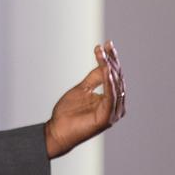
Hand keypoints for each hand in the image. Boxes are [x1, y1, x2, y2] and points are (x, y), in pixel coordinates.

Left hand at [44, 41, 126, 158]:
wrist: (57, 131)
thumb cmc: (68, 113)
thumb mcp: (82, 89)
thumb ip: (94, 78)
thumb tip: (104, 64)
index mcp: (111, 99)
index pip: (114, 75)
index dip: (111, 59)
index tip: (106, 44)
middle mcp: (116, 105)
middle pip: (117, 79)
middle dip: (112, 61)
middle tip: (106, 46)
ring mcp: (113, 112)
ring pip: (115, 86)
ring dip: (109, 69)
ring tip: (104, 55)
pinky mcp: (106, 118)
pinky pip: (110, 97)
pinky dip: (109, 83)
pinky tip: (106, 71)